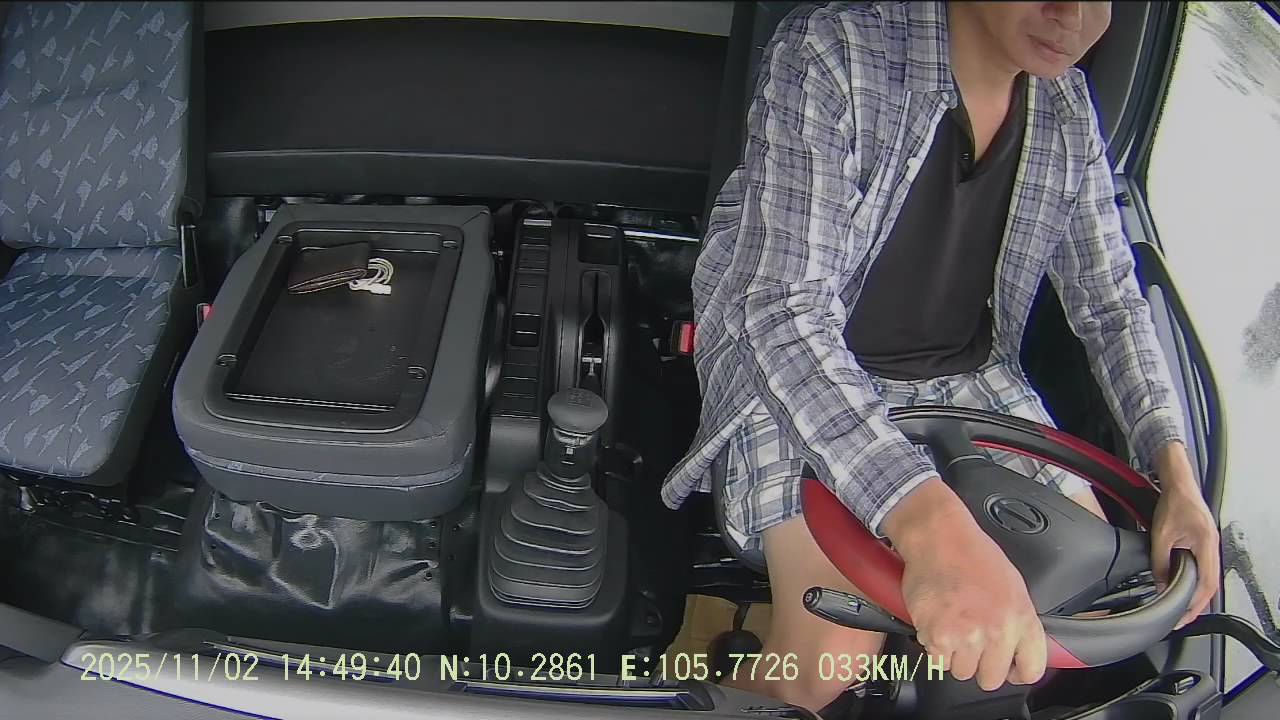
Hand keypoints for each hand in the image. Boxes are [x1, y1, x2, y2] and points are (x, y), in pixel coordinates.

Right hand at [883, 478, 1045, 690]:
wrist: (940, 537)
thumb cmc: (973, 555)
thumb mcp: (1013, 587)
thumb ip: (1019, 623)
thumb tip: (1018, 650)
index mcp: (1022, 619)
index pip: (1031, 670)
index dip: (1017, 672)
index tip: (1008, 669)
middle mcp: (998, 632)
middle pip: (991, 679)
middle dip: (980, 665)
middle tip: (970, 642)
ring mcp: (967, 636)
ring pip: (961, 672)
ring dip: (955, 656)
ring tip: (951, 626)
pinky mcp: (937, 635)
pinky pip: (937, 660)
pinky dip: (933, 646)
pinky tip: (936, 622)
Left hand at [1150, 442, 1219, 628]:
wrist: (1178, 482)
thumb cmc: (1173, 502)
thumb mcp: (1161, 534)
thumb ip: (1160, 561)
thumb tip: (1160, 583)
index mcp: (1207, 546)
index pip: (1206, 585)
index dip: (1196, 605)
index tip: (1184, 617)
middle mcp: (1213, 547)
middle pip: (1210, 585)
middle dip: (1197, 604)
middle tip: (1182, 618)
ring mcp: (1209, 545)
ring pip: (1207, 577)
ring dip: (1196, 593)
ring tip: (1182, 607)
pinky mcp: (1203, 542)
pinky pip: (1202, 567)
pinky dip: (1194, 580)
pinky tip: (1183, 586)